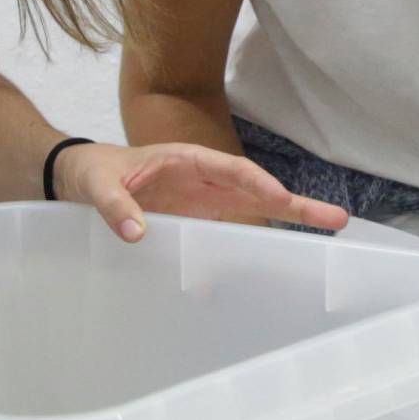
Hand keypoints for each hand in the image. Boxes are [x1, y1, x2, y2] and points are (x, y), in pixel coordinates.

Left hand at [53, 141, 347, 243]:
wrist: (81, 179)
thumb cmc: (91, 172)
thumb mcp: (97, 184)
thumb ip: (115, 206)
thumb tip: (137, 232)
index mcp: (186, 159)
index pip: (231, 170)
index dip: (258, 184)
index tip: (279, 200)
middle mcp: (205, 178)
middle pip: (258, 189)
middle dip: (296, 203)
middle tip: (337, 219)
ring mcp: (206, 199)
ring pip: (255, 209)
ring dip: (289, 219)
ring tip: (329, 230)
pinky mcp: (200, 218)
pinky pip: (234, 229)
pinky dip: (257, 242)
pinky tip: (276, 259)